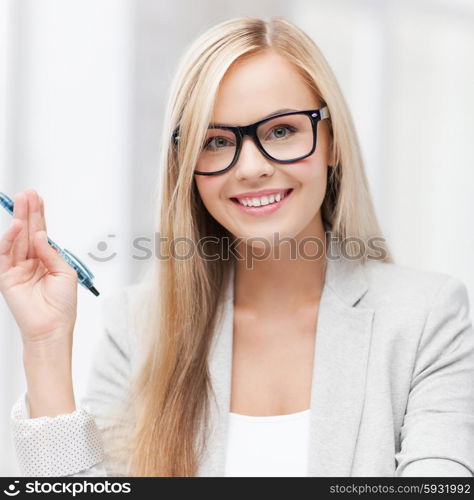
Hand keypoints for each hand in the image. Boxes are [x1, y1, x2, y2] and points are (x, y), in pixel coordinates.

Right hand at [0, 188, 77, 346]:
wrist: (53, 327)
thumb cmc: (62, 305)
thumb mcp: (64, 273)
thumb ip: (51, 252)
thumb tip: (40, 235)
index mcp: (46, 260)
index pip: (41, 233)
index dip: (40, 216)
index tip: (39, 199)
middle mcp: (31, 261)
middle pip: (28, 232)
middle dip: (28, 212)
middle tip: (28, 193)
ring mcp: (17, 268)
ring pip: (17, 239)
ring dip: (19, 219)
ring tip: (21, 201)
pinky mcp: (6, 277)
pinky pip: (5, 255)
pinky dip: (9, 240)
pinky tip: (16, 226)